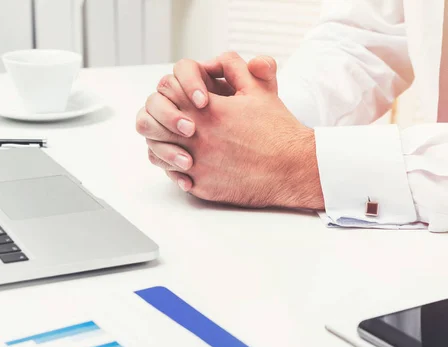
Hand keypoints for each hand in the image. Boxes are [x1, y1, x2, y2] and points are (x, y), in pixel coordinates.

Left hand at [140, 52, 324, 208]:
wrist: (292, 168)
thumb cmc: (277, 130)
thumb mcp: (260, 90)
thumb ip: (235, 68)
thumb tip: (216, 60)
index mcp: (208, 110)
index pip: (168, 89)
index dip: (173, 89)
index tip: (185, 96)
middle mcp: (197, 136)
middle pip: (155, 120)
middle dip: (162, 116)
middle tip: (174, 118)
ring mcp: (197, 163)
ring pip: (159, 149)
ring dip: (164, 143)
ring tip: (177, 141)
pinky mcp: (202, 185)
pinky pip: (174, 175)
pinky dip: (176, 169)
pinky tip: (188, 163)